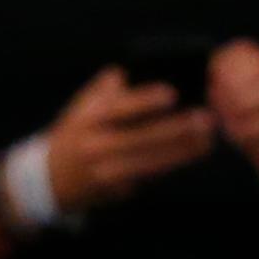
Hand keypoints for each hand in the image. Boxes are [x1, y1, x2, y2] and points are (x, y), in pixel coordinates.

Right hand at [45, 67, 217, 210]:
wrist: (49, 178)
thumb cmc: (78, 132)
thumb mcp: (83, 106)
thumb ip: (108, 86)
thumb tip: (137, 69)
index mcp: (89, 119)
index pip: (118, 108)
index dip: (145, 100)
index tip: (173, 93)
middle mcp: (96, 146)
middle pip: (141, 137)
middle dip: (176, 128)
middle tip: (206, 117)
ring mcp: (107, 171)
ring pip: (151, 160)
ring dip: (184, 148)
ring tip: (209, 135)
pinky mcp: (118, 189)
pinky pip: (152, 174)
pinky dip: (176, 162)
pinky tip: (198, 150)